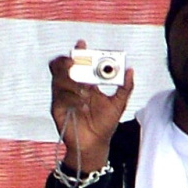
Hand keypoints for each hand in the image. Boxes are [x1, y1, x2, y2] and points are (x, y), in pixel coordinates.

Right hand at [50, 40, 134, 171]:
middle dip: (66, 61)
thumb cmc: (104, 124)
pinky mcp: (57, 107)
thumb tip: (130, 70)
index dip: (79, 52)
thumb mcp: (118, 104)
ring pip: (58, 79)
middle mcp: (72, 86)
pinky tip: (81, 104)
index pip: (79, 62)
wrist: (94, 144)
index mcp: (86, 82)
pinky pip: (59, 96)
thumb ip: (125, 87)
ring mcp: (62, 96)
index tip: (82, 44)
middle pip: (61, 66)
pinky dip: (71, 97)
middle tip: (74, 62)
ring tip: (85, 90)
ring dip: (72, 82)